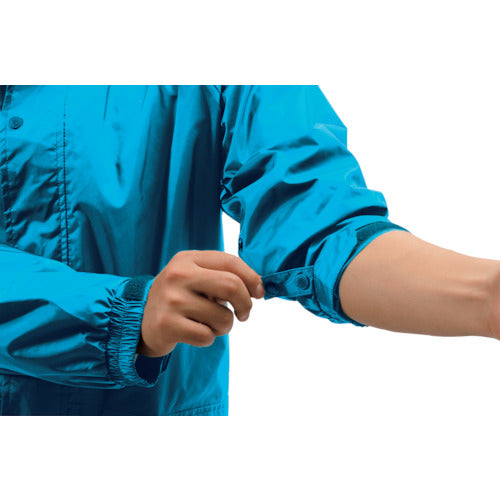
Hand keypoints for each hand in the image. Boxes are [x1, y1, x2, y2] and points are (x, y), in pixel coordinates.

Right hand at [138, 250, 264, 356]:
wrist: (139, 319)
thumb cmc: (178, 297)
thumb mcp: (195, 276)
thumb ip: (223, 275)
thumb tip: (258, 287)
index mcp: (188, 258)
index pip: (231, 262)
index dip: (252, 279)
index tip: (258, 293)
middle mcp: (178, 275)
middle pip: (232, 286)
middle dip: (245, 304)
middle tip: (243, 314)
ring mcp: (171, 300)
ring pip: (223, 318)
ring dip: (224, 326)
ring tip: (209, 323)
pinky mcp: (167, 324)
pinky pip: (207, 337)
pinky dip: (208, 338)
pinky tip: (194, 332)